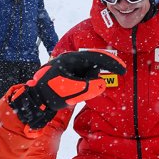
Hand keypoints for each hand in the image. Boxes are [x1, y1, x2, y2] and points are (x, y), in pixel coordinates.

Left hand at [9, 49, 125, 128]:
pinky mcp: (70, 76)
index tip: (123, 69)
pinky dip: (84, 87)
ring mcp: (70, 68)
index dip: (111, 63)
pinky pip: (83, 79)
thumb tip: (102, 84)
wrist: (35, 101)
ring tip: (72, 95)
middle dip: (98, 75)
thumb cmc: (49, 93)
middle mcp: (71, 60)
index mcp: (71, 59)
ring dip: (88, 84)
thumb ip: (88, 87)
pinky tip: (71, 96)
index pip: (95, 57)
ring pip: (89, 73)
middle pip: (93, 64)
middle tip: (111, 77)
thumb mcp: (70, 91)